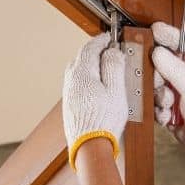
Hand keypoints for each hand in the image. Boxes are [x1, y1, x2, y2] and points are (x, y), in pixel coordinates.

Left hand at [63, 32, 127, 169]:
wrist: (89, 147)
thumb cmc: (103, 120)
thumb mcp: (115, 89)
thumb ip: (113, 66)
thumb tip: (111, 50)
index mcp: (81, 73)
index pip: (90, 47)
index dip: (102, 40)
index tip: (112, 37)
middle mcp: (70, 81)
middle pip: (82, 57)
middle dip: (96, 51)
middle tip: (111, 51)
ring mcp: (68, 93)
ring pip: (78, 71)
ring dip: (92, 65)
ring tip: (107, 69)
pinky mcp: (70, 105)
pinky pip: (78, 84)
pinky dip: (88, 79)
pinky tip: (98, 87)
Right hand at [151, 22, 184, 170]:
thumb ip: (173, 68)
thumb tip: (157, 52)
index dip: (171, 35)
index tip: (155, 31)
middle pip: (165, 66)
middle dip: (159, 77)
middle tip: (161, 83)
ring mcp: (181, 97)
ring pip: (158, 88)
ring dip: (160, 98)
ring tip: (169, 106)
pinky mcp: (174, 113)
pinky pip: (158, 107)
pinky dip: (160, 113)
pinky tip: (169, 118)